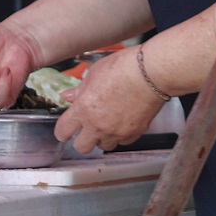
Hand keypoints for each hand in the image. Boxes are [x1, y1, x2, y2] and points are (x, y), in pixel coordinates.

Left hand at [54, 47, 168, 154]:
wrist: (152, 73)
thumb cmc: (124, 68)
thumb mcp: (95, 73)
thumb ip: (80, 89)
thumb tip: (68, 96)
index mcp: (83, 109)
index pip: (63, 131)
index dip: (63, 130)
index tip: (66, 128)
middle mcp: (98, 125)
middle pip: (82, 147)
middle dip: (82, 139)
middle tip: (86, 129)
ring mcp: (117, 131)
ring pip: (104, 146)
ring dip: (103, 138)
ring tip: (108, 123)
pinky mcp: (134, 133)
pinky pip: (123, 142)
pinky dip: (121, 136)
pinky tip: (123, 122)